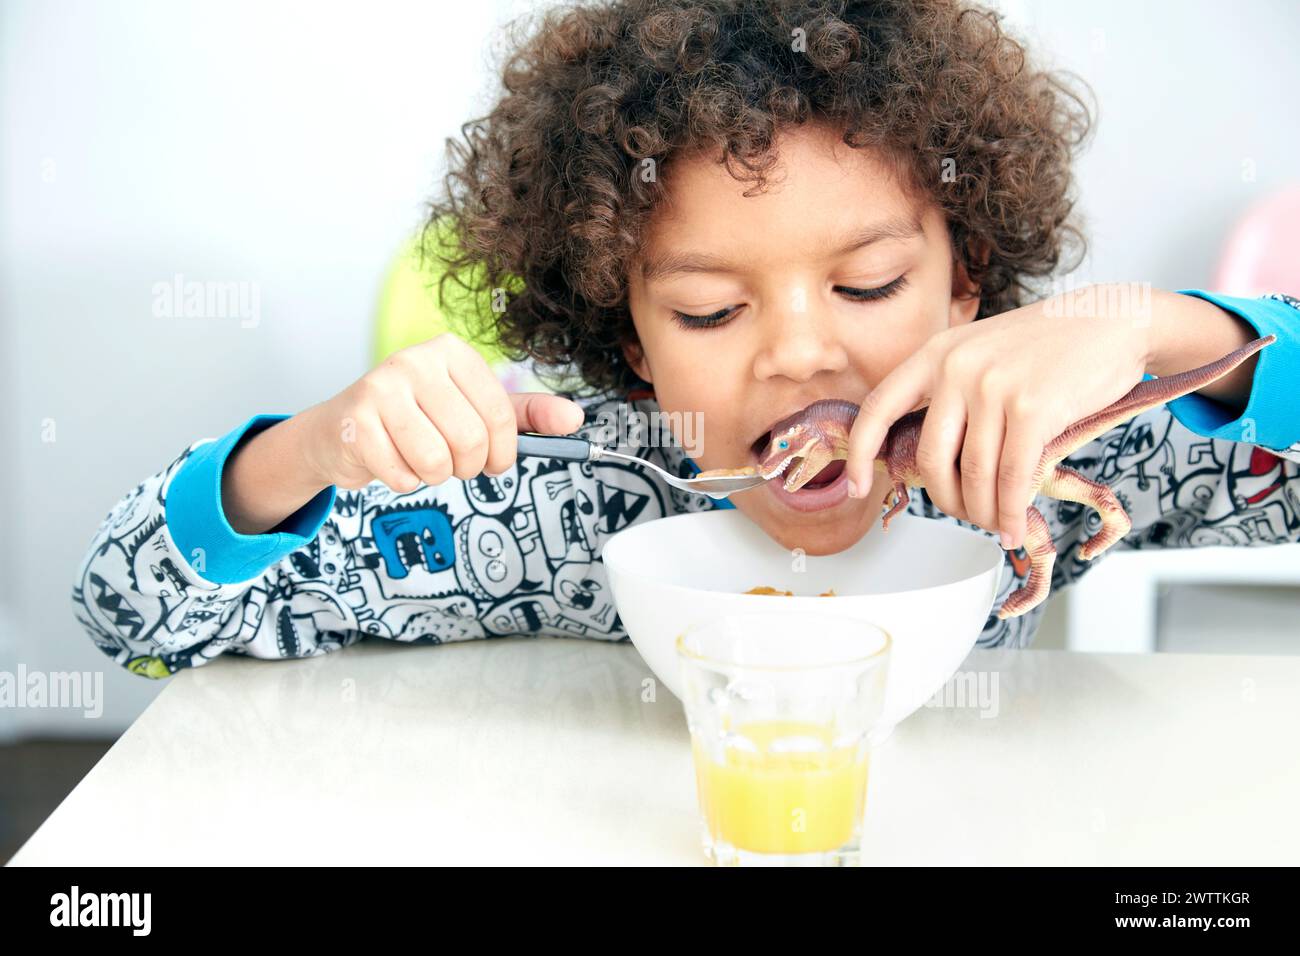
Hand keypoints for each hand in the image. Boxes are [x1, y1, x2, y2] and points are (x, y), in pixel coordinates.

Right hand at [302, 333, 584, 491]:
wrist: (341, 429)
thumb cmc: (416, 418)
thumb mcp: (474, 409)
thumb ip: (526, 415)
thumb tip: (574, 418)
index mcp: (452, 353)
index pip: (500, 414)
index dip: (502, 452)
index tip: (493, 461)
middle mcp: (416, 361)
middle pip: (470, 440)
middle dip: (465, 466)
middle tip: (448, 460)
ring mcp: (380, 387)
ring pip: (435, 460)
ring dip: (432, 475)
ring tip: (418, 457)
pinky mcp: (355, 421)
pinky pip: (401, 474)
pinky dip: (402, 480)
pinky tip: (390, 460)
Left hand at [843, 297, 1151, 549]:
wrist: (1113, 321)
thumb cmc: (1048, 346)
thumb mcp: (981, 352)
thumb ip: (951, 391)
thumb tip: (927, 456)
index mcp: (936, 354)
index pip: (878, 408)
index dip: (861, 454)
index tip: (858, 487)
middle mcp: (956, 368)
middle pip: (930, 459)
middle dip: (946, 500)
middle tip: (966, 516)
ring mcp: (993, 387)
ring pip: (974, 474)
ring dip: (985, 512)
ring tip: (997, 525)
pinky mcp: (1033, 408)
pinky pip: (1012, 477)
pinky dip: (1012, 511)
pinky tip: (1014, 525)